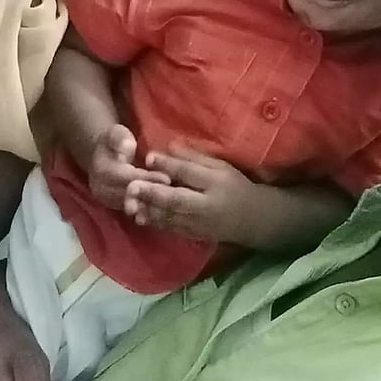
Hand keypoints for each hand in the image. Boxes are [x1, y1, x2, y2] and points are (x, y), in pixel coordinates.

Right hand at [89, 124, 169, 210]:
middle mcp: (101, 189)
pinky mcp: (116, 207)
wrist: (103, 154)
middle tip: (175, 196)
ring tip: (174, 205)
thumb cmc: (114, 140)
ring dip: (152, 207)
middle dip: (152, 196)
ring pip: (132, 206)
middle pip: (129, 195)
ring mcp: (107, 201)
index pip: (126, 177)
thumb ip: (120, 139)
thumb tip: (127, 146)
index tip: (167, 179)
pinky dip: (150, 211)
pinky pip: (134, 211)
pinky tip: (167, 211)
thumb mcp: (116, 133)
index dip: (147, 178)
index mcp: (101, 169)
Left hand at [124, 141, 261, 245]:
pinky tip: (140, 216)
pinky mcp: (193, 234)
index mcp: (216, 183)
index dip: (169, 165)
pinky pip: (171, 228)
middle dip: (152, 193)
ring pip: (170, 217)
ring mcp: (199, 223)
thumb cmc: (234, 186)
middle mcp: (206, 205)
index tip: (148, 156)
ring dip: (148, 209)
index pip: (190, 173)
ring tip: (129, 201)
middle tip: (131, 185)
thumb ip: (195, 157)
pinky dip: (155, 222)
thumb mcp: (220, 167)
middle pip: (176, 199)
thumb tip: (168, 146)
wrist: (251, 219)